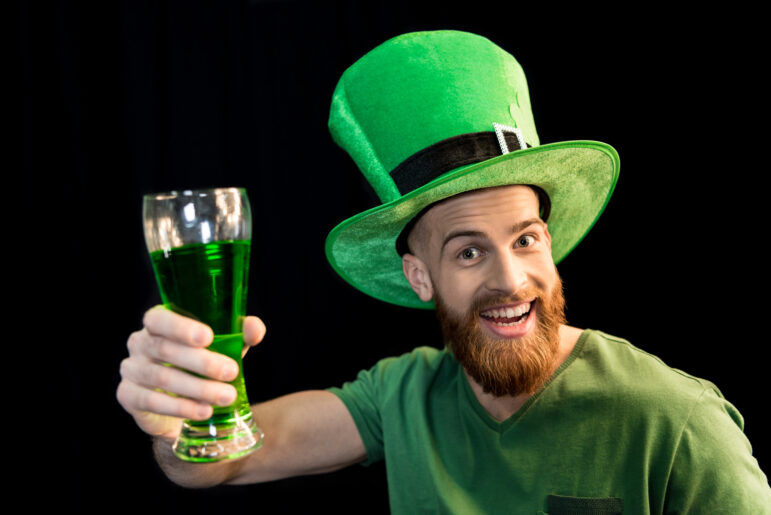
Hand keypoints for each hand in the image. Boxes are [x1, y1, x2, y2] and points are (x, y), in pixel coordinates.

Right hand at [117, 306, 266, 438]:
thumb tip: (255, 328)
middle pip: (165, 349)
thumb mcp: (223, 347)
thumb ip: (239, 334)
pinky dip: (181, 407)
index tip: (208, 337)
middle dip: (201, 362)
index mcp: (158, 323)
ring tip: (226, 396)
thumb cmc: (201, 364)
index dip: (181, 327)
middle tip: (231, 372)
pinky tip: (204, 411)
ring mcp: (131, 369)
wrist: (179, 404)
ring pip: (162, 377)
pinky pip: (152, 401)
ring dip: (197, 388)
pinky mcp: (128, 395)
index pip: (159, 318)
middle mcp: (139, 342)